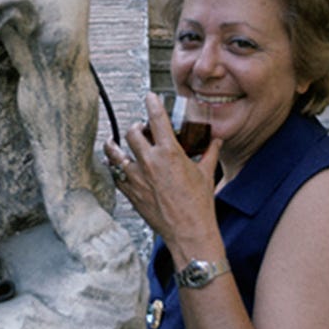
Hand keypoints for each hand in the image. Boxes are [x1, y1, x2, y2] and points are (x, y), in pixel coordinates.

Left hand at [104, 92, 221, 252]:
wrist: (189, 231)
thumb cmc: (199, 205)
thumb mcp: (206, 173)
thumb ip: (209, 153)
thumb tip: (215, 141)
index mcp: (169, 153)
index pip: (157, 119)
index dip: (152, 104)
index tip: (149, 97)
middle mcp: (150, 162)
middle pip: (132, 133)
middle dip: (135, 127)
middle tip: (139, 129)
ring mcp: (137, 178)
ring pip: (115, 154)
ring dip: (114, 146)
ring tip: (113, 143)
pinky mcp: (131, 193)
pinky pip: (115, 176)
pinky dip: (115, 169)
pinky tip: (116, 166)